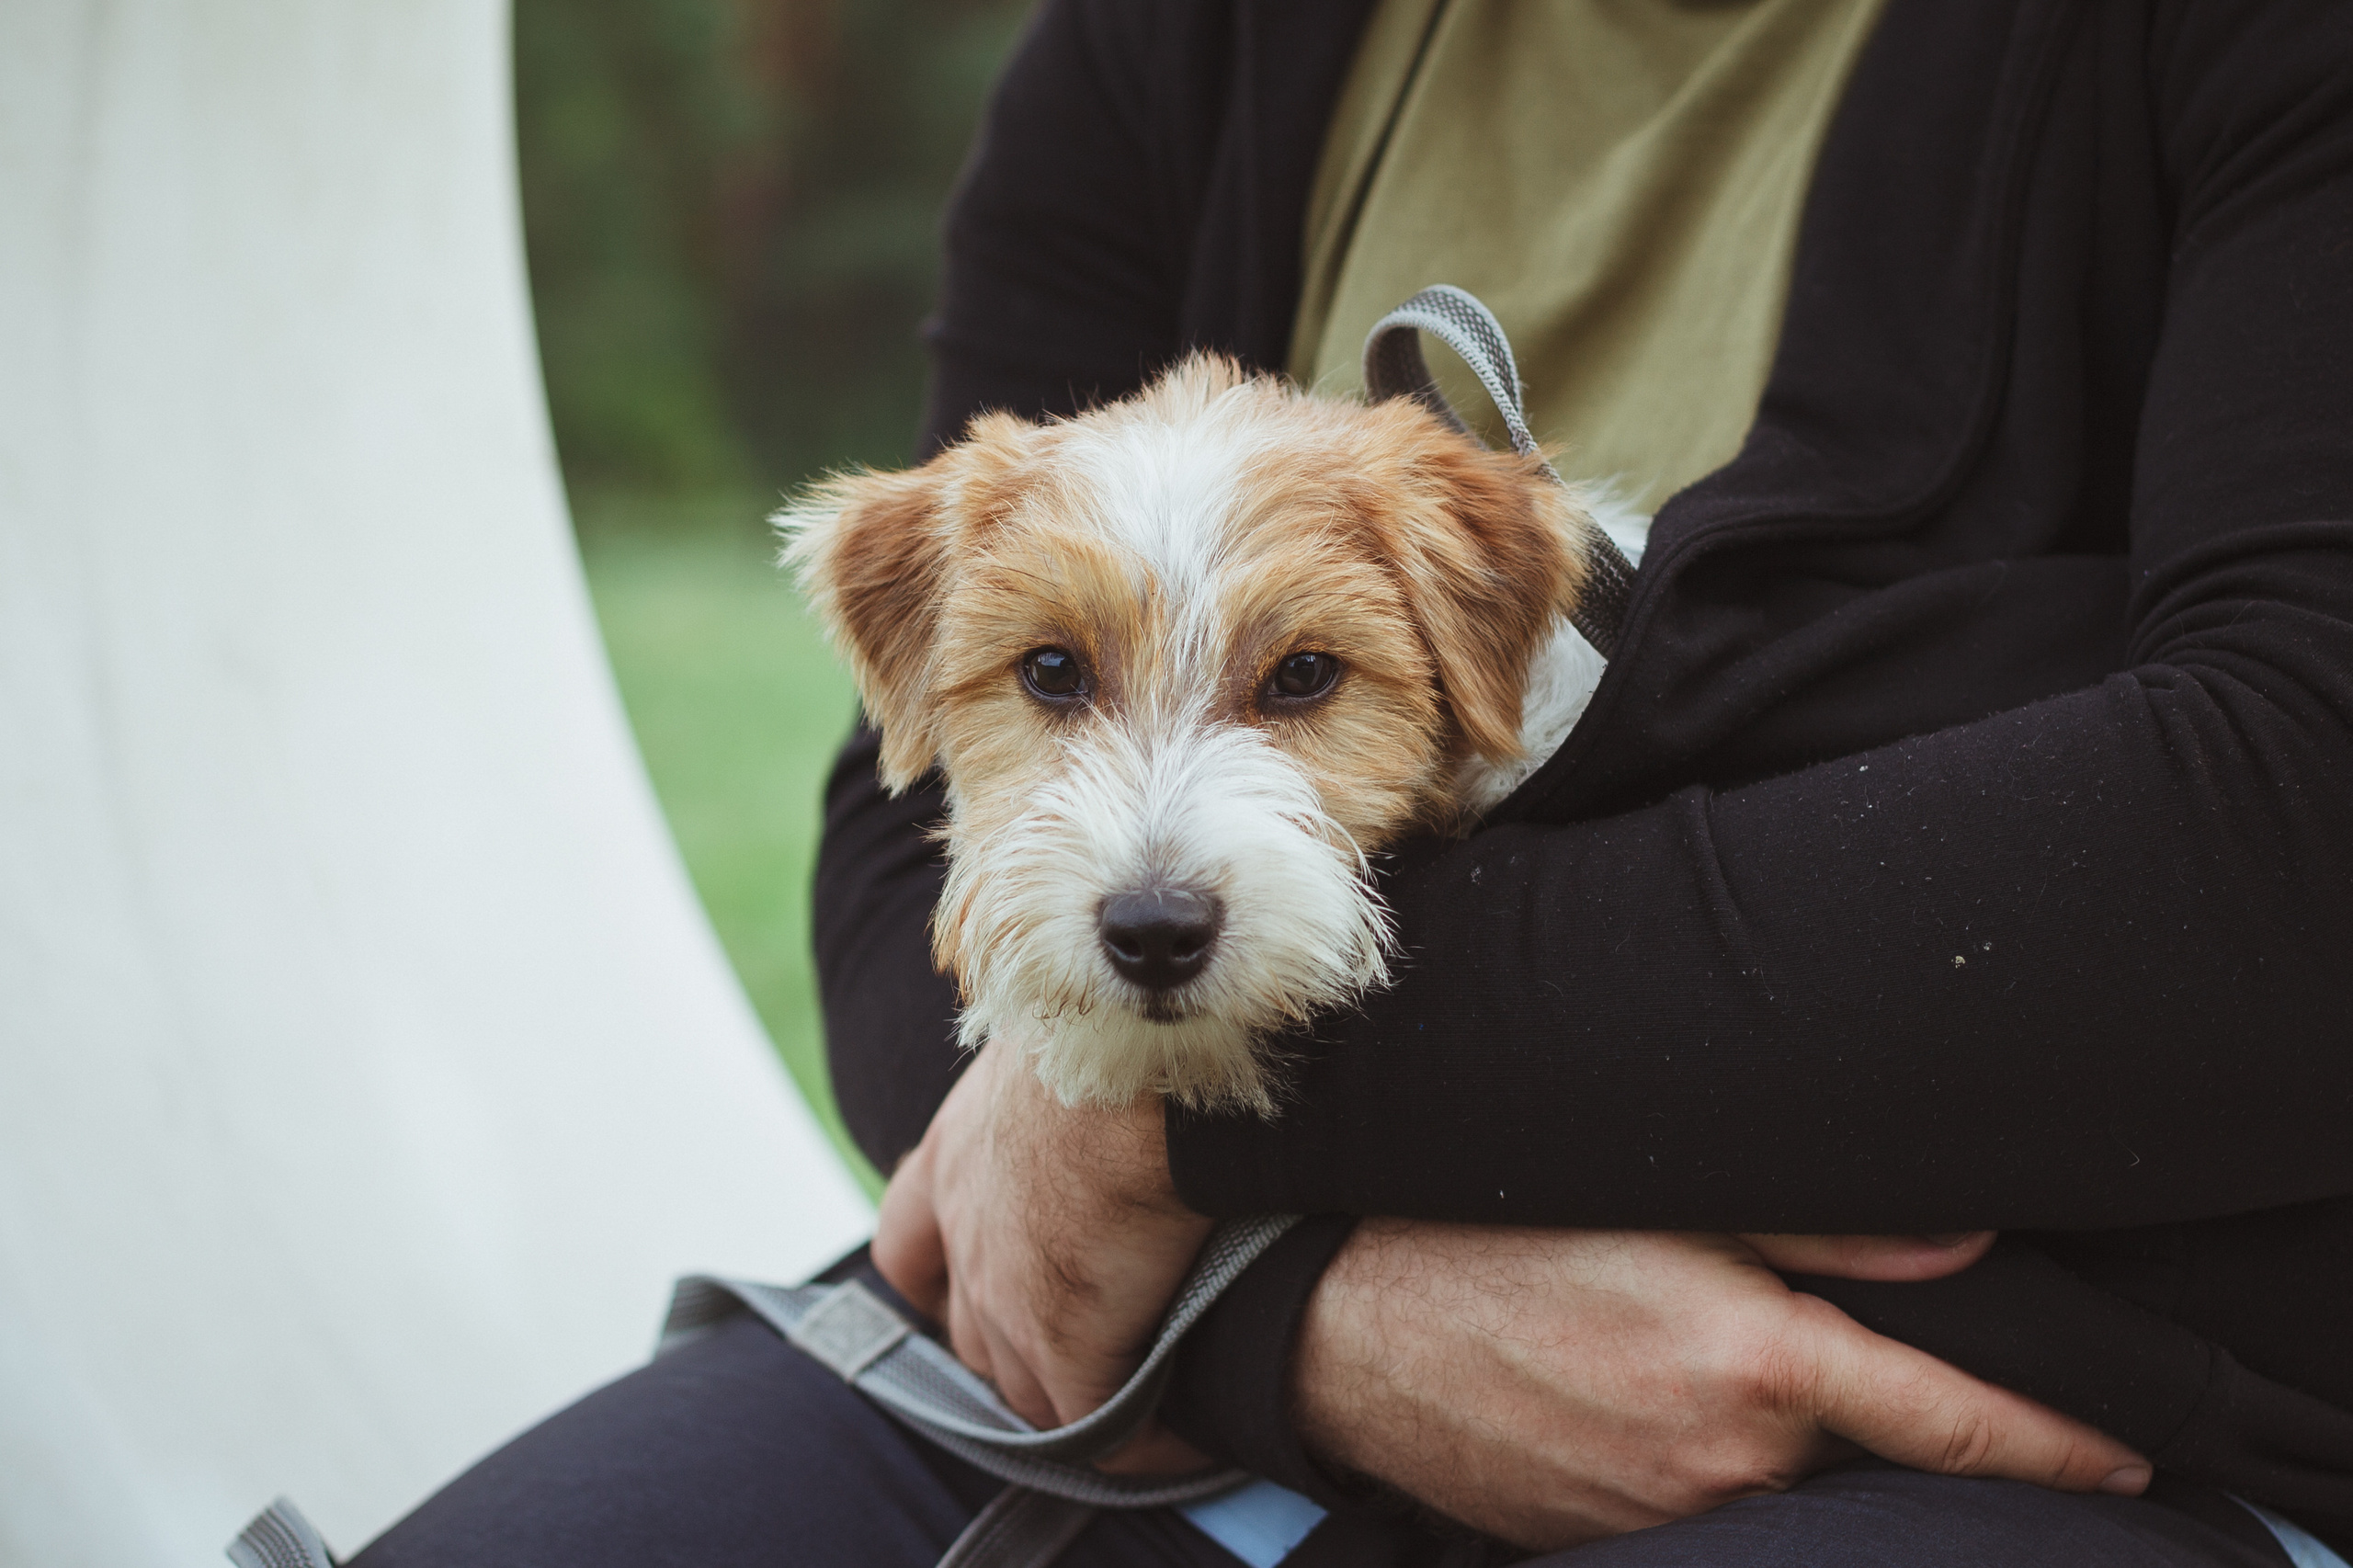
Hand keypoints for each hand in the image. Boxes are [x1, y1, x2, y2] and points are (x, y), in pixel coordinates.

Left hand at [872, 1036, 1213, 1470]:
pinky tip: (1189, 1433)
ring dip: (1082, 1403)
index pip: (911, 1243)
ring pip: (1027, 1390)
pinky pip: (1096, 1428)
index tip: (972, 1295)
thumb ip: (1078, 1071)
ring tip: (1148, 1404)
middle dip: (1022, 1354)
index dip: (942, 1280)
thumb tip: (1129, 1063)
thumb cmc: (1127, 1019)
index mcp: (958, 1150)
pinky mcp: (1067, 1344)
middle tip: (1098, 1356)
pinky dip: (1139, 1439)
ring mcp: (1004, 1295)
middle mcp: (965, 1228)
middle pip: (971, 1333)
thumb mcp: (1076, 1033)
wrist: (1146, 1051)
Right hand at [1294, 1221, 2149, 1550]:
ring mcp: (1661, 1513)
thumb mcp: (1661, 1199)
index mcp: (1754, 1367)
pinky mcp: (1601, 1538)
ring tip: (1662, 1340)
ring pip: (1767, 1477)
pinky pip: (1687, 1503)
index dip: (2054, 1444)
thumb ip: (1827, 1233)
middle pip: (1852, 1447)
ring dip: (1758, 1427)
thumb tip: (1964, 1254)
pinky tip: (1614, 1389)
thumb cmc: (1489, 1238)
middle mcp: (1723, 1461)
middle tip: (1769, 1322)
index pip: (1951, 1422)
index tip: (2124, 1457)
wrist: (1343, 1325)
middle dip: (1852, 1402)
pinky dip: (1686, 1455)